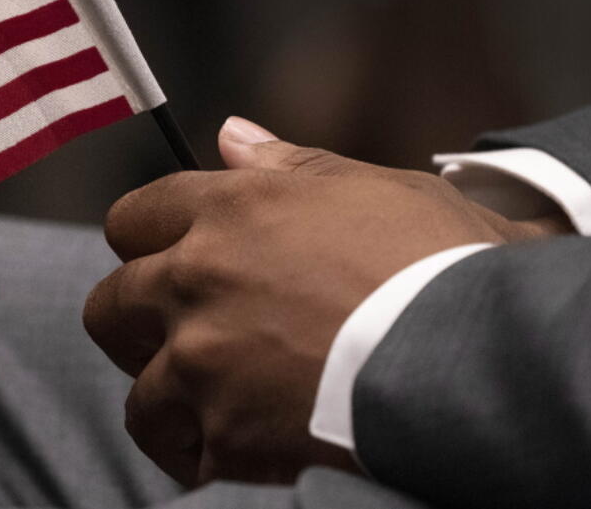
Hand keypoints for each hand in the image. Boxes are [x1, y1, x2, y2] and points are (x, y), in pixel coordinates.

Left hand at [82, 117, 568, 486]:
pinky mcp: (224, 432)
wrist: (480, 355)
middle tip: (184, 338)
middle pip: (110, 305)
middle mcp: (197, 279)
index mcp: (229, 211)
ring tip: (213, 407)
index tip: (166, 258)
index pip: (133, 217)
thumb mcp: (377, 188)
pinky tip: (245, 448)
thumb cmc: (443, 263)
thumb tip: (231, 135)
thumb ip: (288, 164)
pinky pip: (185, 452)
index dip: (146, 241)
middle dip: (136, 324)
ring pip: (138, 393)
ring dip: (170, 402)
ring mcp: (202, 360)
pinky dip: (209, 456)